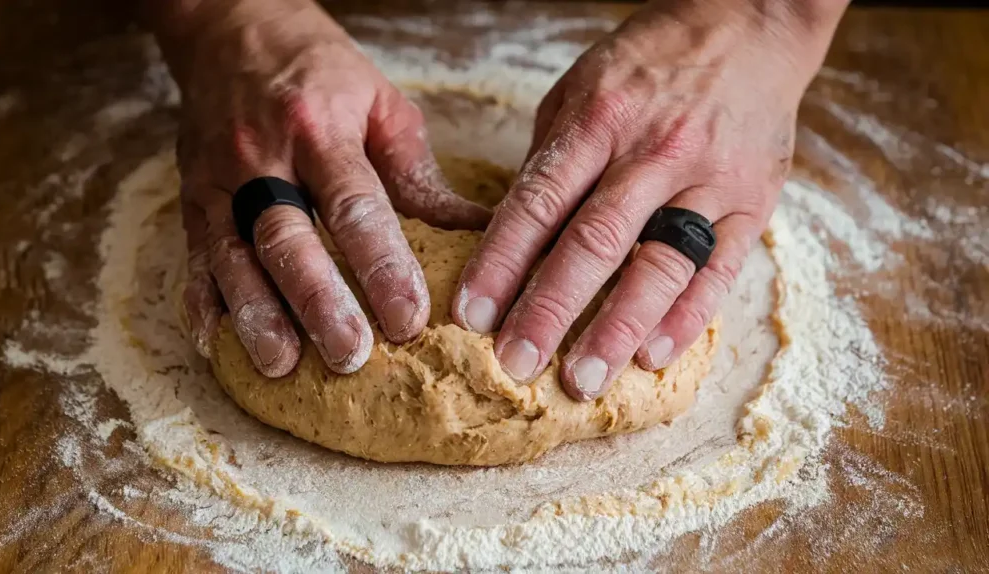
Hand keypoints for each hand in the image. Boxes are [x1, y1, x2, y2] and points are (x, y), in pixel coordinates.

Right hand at [151, 0, 491, 375]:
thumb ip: (418, 176)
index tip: (409, 317)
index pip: (354, 206)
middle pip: (288, 239)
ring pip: (233, 256)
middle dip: (318, 302)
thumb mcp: (382, 106)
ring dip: (258, 314)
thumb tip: (480, 231)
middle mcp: (263, 157)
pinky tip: (217, 343)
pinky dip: (200, 302)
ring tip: (282, 365)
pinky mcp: (192, 198)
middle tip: (350, 355)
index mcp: (320, 130)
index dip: (381, 264)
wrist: (233, 28)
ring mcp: (219, 180)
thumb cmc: (322, 73)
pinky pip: (192, 255)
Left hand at [452, 0, 846, 399]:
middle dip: (549, 310)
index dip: (501, 262)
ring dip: (616, 330)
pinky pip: (719, 270)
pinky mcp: (753, 202)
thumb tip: (514, 232)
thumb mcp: (583, 88)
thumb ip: (552, 158)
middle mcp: (652, 153)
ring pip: (658, 266)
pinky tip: (652, 355)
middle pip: (593, 243)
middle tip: (515, 363)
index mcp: (599, 120)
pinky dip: (686, 317)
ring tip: (582, 380)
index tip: (471, 314)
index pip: (538, 202)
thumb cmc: (651, 63)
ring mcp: (708, 180)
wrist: (750, 26)